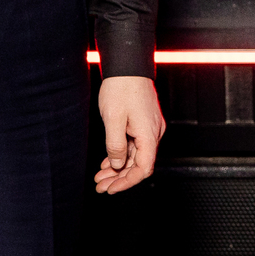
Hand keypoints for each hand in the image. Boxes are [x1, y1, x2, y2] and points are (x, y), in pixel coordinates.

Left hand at [95, 75, 164, 194]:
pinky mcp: (144, 124)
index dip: (127, 182)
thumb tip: (118, 164)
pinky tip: (108, 162)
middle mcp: (153, 133)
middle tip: (101, 187)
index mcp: (149, 134)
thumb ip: (116, 145)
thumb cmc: (121, 88)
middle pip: (139, 164)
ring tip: (100, 178)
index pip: (143, 168)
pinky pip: (135, 146)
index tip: (112, 189)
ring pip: (136, 156)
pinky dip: (122, 156)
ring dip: (118, 168)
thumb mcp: (113, 119)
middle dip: (120, 178)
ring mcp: (149, 128)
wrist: (128, 66)